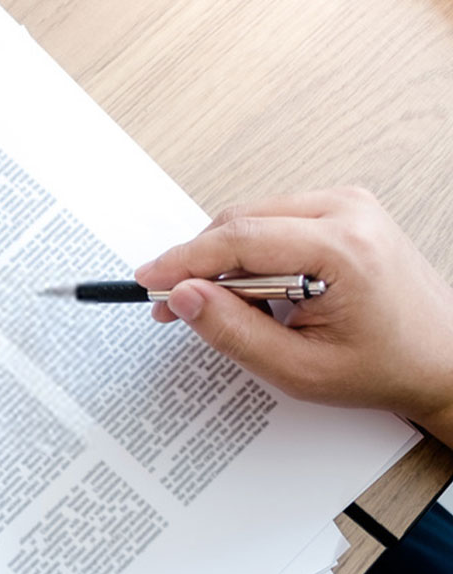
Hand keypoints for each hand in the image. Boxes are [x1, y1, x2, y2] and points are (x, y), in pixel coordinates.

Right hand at [135, 187, 452, 443]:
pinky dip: (249, 254)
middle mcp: (347, 212)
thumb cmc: (385, 366)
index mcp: (343, 248)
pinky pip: (273, 221)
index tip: (149, 281)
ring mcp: (347, 205)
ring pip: (251, 219)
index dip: (183, 261)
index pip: (238, 240)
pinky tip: (254, 292)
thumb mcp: (299, 368)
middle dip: (199, 264)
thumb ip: (234, 332)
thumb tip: (186, 297)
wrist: (441, 360)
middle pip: (239, 222)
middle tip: (175, 306)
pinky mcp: (343, 210)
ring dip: (224, 261)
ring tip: (225, 309)